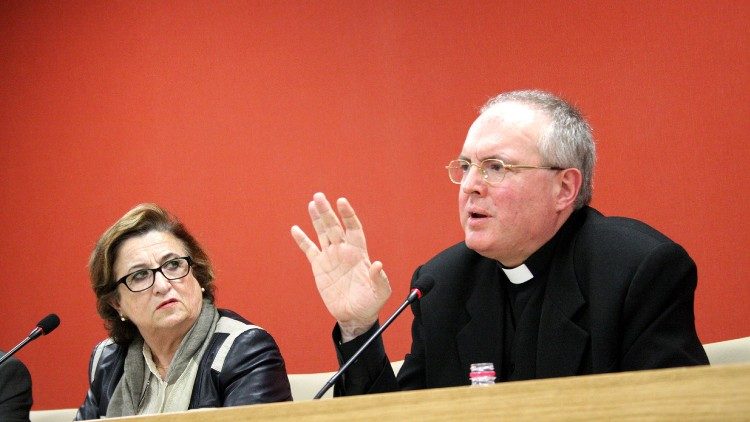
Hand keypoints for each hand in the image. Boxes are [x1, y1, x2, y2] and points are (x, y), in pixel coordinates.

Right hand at [291, 192, 391, 340]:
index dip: (348, 215)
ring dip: (317, 219)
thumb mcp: (380, 292)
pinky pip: (309, 250)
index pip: (353, 228)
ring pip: (322, 233)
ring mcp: (331, 257)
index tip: (341, 201)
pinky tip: (295, 229)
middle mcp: (344, 251)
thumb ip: (379, 278)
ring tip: (312, 203)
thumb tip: (377, 264)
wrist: (354, 315)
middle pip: (334, 227)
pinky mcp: (319, 267)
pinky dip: (302, 240)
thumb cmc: (370, 302)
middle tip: (319, 196)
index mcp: (359, 253)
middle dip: (327, 211)